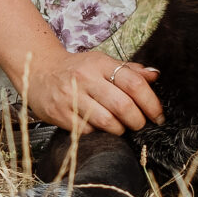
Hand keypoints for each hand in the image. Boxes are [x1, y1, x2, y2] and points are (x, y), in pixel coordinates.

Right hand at [20, 48, 161, 135]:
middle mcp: (85, 79)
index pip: (134, 83)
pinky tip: (101, 129)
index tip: (158, 115)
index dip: (151, 102)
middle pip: (123, 105)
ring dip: (120, 129)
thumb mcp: (101, 62)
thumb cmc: (76, 69)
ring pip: (107, 121)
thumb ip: (129, 70)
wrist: (39, 71)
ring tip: (122, 127)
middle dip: (138, 121)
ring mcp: (71, 97)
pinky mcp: (60, 114)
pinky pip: (88, 131)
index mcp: (100, 64)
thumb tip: (155, 75)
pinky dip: (100, 134)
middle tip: (140, 124)